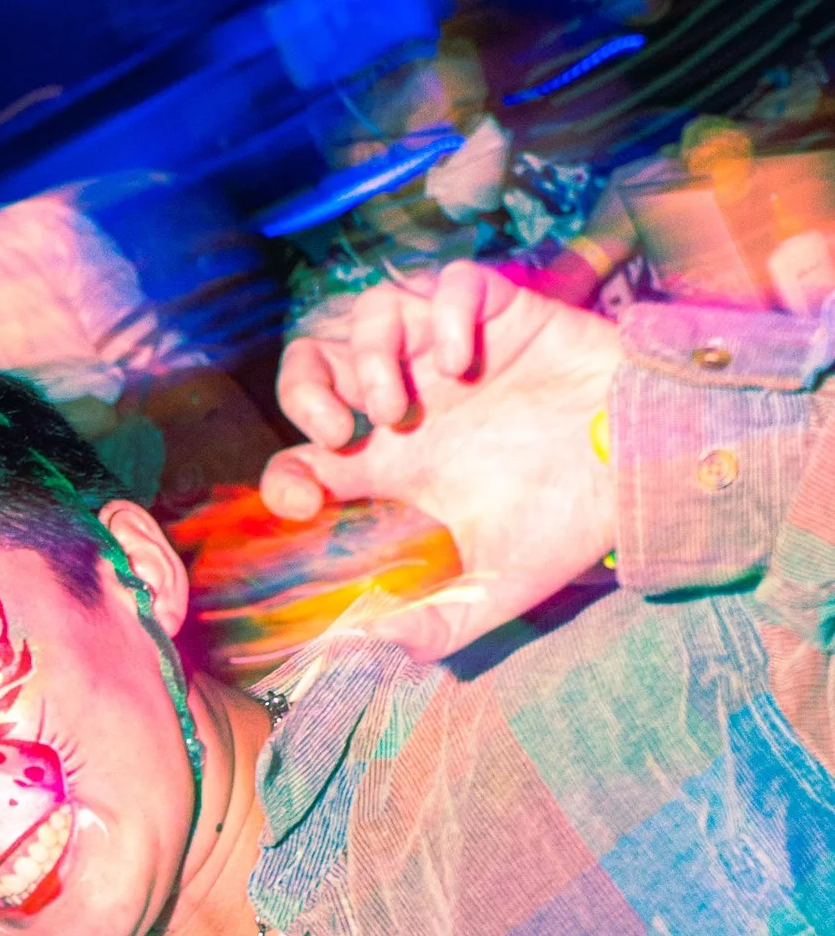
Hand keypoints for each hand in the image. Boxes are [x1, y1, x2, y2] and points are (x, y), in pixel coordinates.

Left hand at [260, 261, 622, 657]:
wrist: (650, 472)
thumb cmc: (572, 524)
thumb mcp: (496, 590)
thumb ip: (434, 624)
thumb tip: (364, 652)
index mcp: (396, 462)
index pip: (305, 452)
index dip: (285, 472)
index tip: (305, 497)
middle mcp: (414, 401)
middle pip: (318, 361)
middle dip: (306, 388)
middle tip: (340, 431)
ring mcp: (455, 354)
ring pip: (375, 311)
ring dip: (370, 354)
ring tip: (402, 405)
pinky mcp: (506, 313)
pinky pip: (452, 283)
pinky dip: (444, 312)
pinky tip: (463, 363)